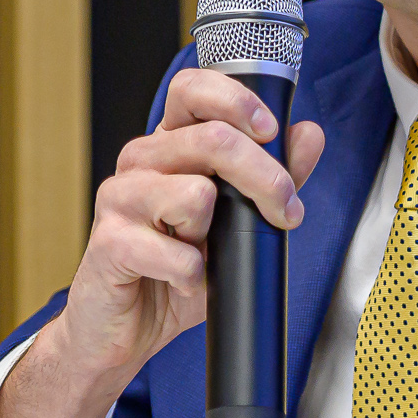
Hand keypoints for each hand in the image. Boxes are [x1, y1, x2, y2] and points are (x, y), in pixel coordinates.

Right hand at [0, 69, 325, 417]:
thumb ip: (273, 176)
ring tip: (202, 252)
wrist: (125, 329)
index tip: (271, 132)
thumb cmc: (177, 269)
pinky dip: (193, 276)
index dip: (236, 100)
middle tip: (286, 213)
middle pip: (213, 139)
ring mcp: (119, 198)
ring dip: (215, 234)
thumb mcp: (238, 223)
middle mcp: (140, 161)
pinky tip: (182, 282)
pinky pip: (176, 253)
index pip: (193, 88)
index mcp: (170, 144)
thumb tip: (309, 133)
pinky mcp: (108, 243)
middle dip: (266, 179)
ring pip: (195, 194)